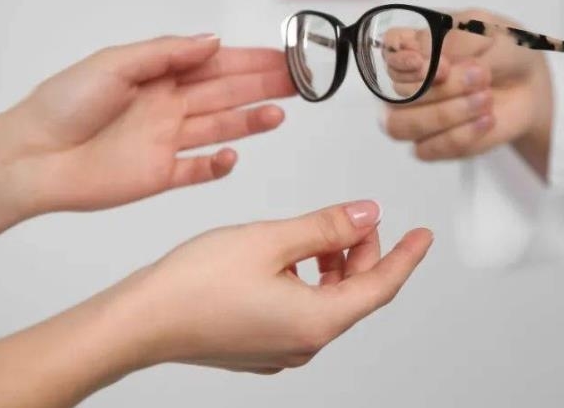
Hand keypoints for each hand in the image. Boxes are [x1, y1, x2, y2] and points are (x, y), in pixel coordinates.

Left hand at [0, 35, 294, 231]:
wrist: (32, 158)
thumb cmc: (62, 106)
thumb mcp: (115, 64)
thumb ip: (167, 54)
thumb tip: (212, 41)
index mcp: (159, 76)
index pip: (217, 65)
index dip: (252, 60)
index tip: (284, 56)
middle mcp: (169, 107)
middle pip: (228, 94)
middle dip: (265, 85)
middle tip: (299, 82)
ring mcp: (167, 141)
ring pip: (222, 128)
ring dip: (252, 121)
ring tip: (280, 114)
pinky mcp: (161, 174)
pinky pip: (199, 170)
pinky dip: (219, 165)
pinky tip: (233, 156)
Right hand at [0, 201, 432, 406]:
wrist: (139, 321)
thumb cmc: (194, 284)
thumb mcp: (273, 240)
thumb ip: (327, 227)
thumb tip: (367, 215)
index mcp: (317, 320)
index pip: (382, 287)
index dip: (407, 256)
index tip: (424, 236)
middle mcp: (304, 342)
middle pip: (355, 293)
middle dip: (363, 252)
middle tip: (358, 217)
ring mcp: (281, 348)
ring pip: (328, 299)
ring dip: (333, 263)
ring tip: (320, 231)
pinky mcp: (260, 344)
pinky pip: (303, 308)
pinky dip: (309, 279)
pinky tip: (291, 255)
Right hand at [381, 9, 553, 175]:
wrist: (531, 85)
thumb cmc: (505, 51)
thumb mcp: (490, 30)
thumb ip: (457, 38)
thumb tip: (428, 57)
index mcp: (414, 45)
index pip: (387, 52)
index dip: (403, 61)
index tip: (442, 64)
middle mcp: (407, 81)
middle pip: (398, 91)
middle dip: (443, 87)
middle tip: (481, 74)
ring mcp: (415, 115)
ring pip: (401, 125)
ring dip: (444, 114)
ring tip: (485, 98)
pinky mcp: (432, 144)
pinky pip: (426, 150)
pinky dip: (459, 136)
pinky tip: (487, 119)